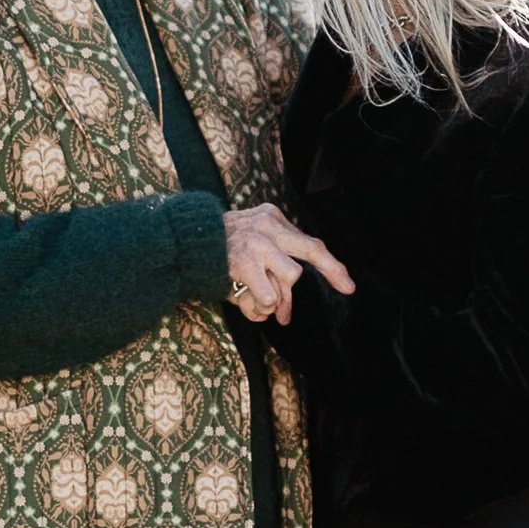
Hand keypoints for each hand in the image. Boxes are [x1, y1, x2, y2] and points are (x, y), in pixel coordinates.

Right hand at [222, 203, 354, 325]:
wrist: (181, 245)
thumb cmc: (217, 252)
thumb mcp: (250, 246)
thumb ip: (272, 267)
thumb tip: (285, 309)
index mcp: (270, 218)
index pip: (309, 243)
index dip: (331, 265)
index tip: (348, 285)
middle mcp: (267, 226)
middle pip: (312, 250)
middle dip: (332, 270)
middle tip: (347, 287)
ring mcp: (256, 243)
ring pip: (290, 277)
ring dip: (278, 297)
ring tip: (259, 300)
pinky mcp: (244, 263)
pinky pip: (269, 297)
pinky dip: (260, 306)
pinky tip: (244, 301)